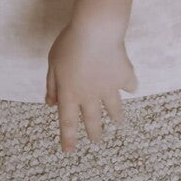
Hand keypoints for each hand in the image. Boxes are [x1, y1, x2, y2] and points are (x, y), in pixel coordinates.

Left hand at [45, 20, 137, 152]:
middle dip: (95, 133)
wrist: (96, 30)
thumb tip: (50, 103)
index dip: (68, 137)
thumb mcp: (53, 62)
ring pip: (114, 110)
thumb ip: (52, 84)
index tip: (69, 150)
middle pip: (93, 121)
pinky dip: (129, 85)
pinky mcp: (124, 77)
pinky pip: (129, 86)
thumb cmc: (70, 42)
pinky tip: (129, 83)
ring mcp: (109, 88)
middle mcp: (90, 96)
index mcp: (70, 93)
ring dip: (116, 117)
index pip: (67, 121)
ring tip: (118, 121)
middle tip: (96, 140)